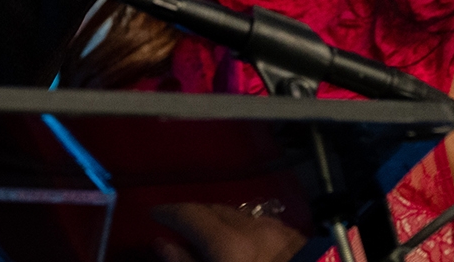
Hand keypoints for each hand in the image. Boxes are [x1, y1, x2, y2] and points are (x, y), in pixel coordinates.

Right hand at [149, 202, 305, 261]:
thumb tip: (162, 243)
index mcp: (228, 243)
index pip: (190, 214)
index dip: (169, 212)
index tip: (154, 213)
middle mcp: (252, 229)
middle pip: (215, 210)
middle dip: (194, 214)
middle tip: (178, 224)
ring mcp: (279, 232)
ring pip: (241, 215)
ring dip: (221, 219)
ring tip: (210, 233)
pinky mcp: (299, 240)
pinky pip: (264, 225)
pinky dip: (246, 227)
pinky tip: (246, 240)